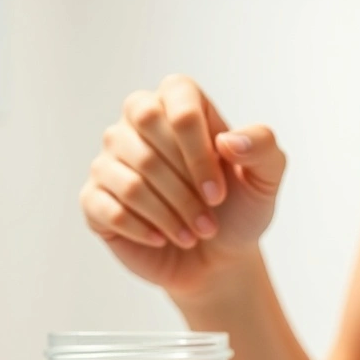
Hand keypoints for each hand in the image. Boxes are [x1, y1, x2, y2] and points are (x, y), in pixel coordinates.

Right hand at [79, 74, 286, 298]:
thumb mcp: (265, 177)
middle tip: (209, 219)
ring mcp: (109, 159)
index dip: (198, 153)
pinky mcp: (94, 198)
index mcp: (176, 101)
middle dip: (184, 189)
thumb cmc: (238, 209)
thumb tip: (227, 141)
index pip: (178, 107)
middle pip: (147, 142)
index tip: (219, 193)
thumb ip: (262, 146)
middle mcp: (135, 122)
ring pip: (131, 182)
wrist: (218, 258)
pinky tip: (162, 239)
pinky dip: (143, 229)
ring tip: (193, 235)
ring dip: (169, 216)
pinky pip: (108, 208)